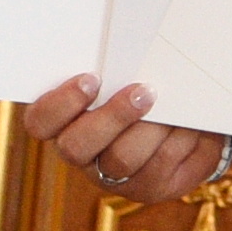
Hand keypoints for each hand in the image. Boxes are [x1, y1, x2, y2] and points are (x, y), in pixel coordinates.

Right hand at [23, 74, 231, 203]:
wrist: (191, 121)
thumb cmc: (148, 85)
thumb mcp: (128, 74)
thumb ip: (118, 67)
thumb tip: (131, 41)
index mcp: (65, 123)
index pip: (40, 122)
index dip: (60, 103)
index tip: (92, 79)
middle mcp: (83, 155)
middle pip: (76, 147)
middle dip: (111, 117)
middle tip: (143, 91)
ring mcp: (114, 177)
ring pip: (122, 159)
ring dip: (151, 129)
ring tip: (173, 105)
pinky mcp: (149, 189)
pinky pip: (160, 167)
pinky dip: (178, 139)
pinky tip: (190, 123)